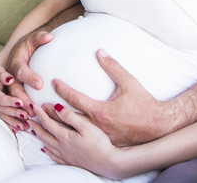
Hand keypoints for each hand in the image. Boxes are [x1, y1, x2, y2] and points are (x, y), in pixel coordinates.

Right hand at [0, 31, 53, 129]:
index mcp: (11, 64)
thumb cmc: (24, 48)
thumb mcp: (31, 40)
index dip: (28, 77)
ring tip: (25, 118)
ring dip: (11, 112)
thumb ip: (39, 37)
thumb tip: (50, 36)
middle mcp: (0, 78)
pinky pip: (1, 112)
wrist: (14, 54)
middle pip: (5, 91)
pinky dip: (9, 120)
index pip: (18, 70)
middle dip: (16, 100)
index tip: (40, 84)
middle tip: (30, 107)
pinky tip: (21, 127)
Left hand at [31, 103, 124, 178]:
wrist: (108, 163)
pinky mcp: (71, 161)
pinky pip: (53, 155)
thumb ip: (70, 116)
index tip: (34, 106)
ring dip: (39, 136)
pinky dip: (47, 150)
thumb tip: (56, 107)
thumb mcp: (86, 126)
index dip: (40, 113)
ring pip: (47, 144)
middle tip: (29, 118)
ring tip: (33, 130)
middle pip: (45, 134)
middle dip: (36, 125)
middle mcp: (62, 147)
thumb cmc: (99, 143)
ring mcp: (66, 155)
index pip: (48, 123)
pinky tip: (45, 149)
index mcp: (65, 136)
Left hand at [53, 49, 168, 145]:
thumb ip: (113, 66)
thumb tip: (100, 51)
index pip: (76, 99)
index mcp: (101, 111)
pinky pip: (82, 144)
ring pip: (73, 135)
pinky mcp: (104, 145)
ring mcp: (100, 139)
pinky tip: (58, 140)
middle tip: (38, 105)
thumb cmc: (144, 103)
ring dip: (57, 128)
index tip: (54, 81)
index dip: (63, 89)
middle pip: (69, 120)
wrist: (158, 125)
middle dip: (52, 112)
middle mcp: (98, 127)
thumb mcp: (129, 82)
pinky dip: (68, 141)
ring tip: (42, 122)